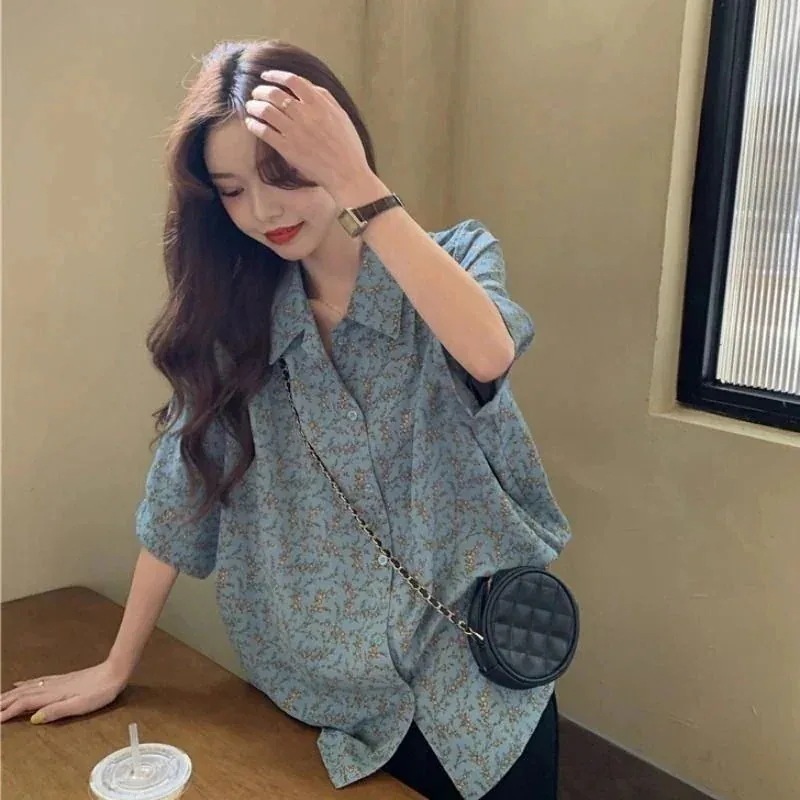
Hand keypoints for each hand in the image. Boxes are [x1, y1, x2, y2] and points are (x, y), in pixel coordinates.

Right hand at [0, 660, 127, 724]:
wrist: (115, 672)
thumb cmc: (100, 691)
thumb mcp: (80, 705)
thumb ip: (56, 711)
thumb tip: (34, 719)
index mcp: (54, 695)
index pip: (25, 704)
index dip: (8, 712)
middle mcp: (52, 687)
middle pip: (22, 694)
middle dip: (4, 702)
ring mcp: (57, 681)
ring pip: (27, 688)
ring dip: (10, 694)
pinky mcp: (63, 679)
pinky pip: (37, 681)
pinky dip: (25, 684)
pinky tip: (21, 684)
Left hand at [244, 70, 372, 200]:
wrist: (347, 174)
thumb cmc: (348, 146)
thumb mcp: (341, 116)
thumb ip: (325, 98)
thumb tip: (307, 86)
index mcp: (319, 104)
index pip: (292, 80)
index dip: (275, 75)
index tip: (267, 76)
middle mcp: (305, 114)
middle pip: (274, 93)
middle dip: (261, 90)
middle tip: (256, 93)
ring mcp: (295, 132)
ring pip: (266, 111)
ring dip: (254, 106)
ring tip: (251, 107)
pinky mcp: (288, 149)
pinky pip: (264, 132)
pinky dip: (254, 125)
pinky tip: (251, 124)